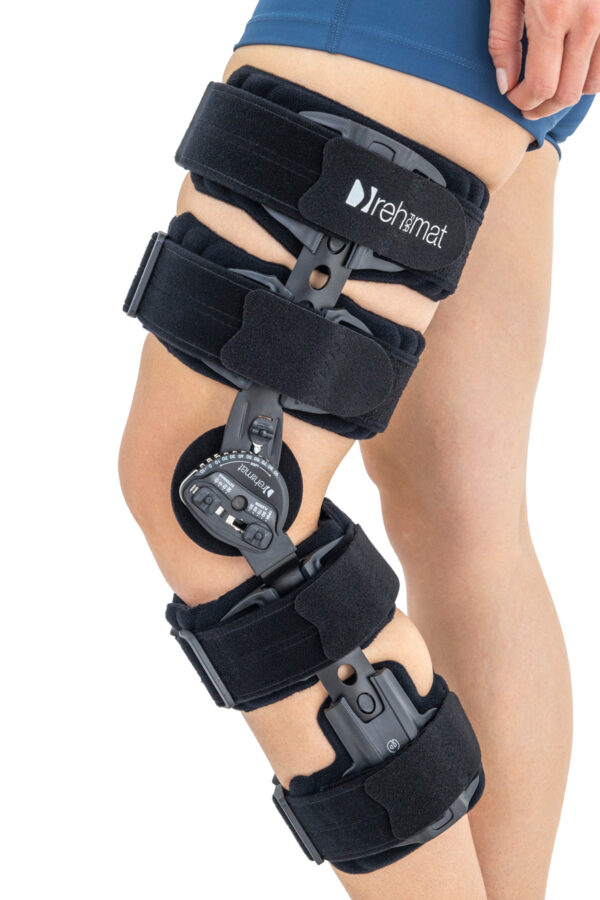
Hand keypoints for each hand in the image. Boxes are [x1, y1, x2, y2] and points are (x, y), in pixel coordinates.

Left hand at [489, 0, 599, 118]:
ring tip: (548, 85)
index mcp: (553, 13)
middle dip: (543, 107)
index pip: (542, 85)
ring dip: (568, 92)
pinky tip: (569, 66)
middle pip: (568, 93)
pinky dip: (588, 73)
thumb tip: (506, 84)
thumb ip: (503, 38)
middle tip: (526, 103)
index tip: (511, 95)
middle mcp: (588, 18)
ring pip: (593, 83)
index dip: (523, 101)